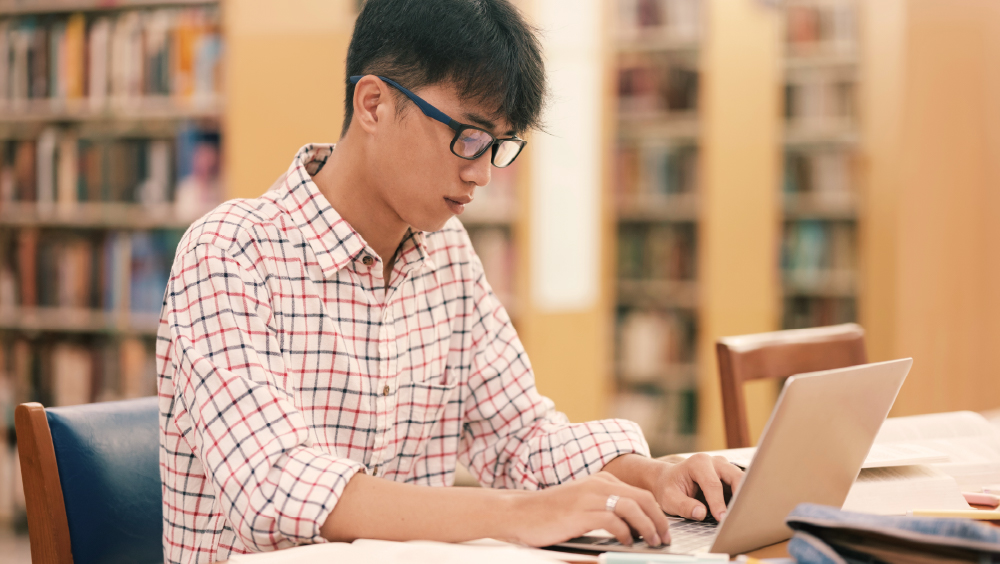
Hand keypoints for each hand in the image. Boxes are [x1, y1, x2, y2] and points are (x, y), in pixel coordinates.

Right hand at [505, 472, 670, 547]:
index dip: (657, 513)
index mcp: (601, 481)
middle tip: (664, 538)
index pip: (640, 493)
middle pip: (642, 498)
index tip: (663, 530)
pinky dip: (624, 532)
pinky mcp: (580, 512)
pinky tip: (626, 541)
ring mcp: (589, 497)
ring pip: (632, 507)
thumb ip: (605, 509)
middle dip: (658, 520)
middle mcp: (598, 485)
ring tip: (651, 542)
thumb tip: (633, 528)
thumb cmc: (550, 513)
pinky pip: (612, 520)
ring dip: (647, 527)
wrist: (519, 512)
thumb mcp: (582, 505)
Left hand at [602, 453, 743, 522]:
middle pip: (735, 476)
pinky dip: (743, 497)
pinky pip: (742, 486)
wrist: (669, 480)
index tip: (722, 519)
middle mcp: (714, 462)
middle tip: (741, 515)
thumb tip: (701, 513)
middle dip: (740, 495)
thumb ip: (683, 506)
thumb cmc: (669, 488)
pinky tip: (743, 511)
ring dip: (745, 496)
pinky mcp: (729, 476)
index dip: (718, 503)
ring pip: (742, 479)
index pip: (713, 484)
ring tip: (745, 514)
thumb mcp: (669, 499)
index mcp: (698, 463)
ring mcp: (724, 467)